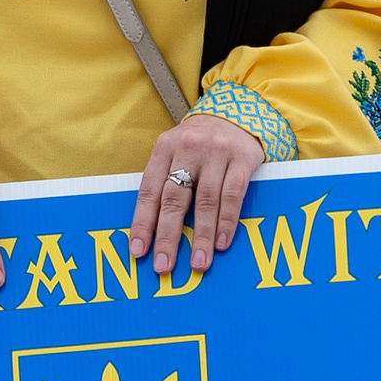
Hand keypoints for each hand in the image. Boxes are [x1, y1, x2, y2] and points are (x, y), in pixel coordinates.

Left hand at [128, 112, 268, 281]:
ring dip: (201, 236)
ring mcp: (217, 152)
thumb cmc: (198, 145)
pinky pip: (233, 195)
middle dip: (168, 236)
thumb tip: (152, 232)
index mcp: (164, 148)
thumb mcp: (174, 153)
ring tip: (198, 263)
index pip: (148, 191)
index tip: (138, 251)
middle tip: (164, 266)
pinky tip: (222, 243)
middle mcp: (188, 148)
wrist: (237, 114)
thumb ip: (164, 183)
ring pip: (205, 201)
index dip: (142, 223)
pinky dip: (227, 222)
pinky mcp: (242, 158)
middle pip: (175, 199)